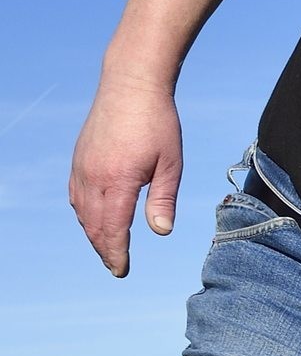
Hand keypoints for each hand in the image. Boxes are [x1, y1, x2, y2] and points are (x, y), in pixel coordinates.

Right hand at [69, 71, 183, 277]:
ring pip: (82, 212)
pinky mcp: (79, 159)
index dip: (117, 253)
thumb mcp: (169, 163)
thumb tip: (160, 232)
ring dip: (93, 234)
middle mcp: (93, 176)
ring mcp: (82, 167)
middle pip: (94, 226)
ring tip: (108, 249)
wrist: (130, 84)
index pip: (113, 228)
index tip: (122, 270)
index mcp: (118, 180)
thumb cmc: (157, 123)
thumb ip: (163, 199)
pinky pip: (76, 196)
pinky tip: (95, 220)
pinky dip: (85, 214)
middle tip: (116, 267)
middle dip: (104, 249)